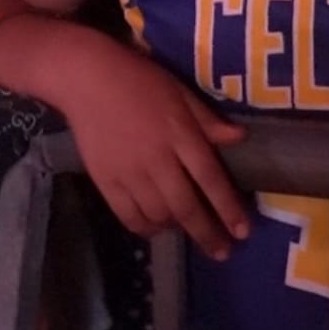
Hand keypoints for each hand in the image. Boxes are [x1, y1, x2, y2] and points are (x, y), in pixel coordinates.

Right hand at [62, 41, 247, 258]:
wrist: (85, 77)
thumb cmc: (137, 78)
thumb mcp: (177, 90)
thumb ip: (206, 118)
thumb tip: (239, 138)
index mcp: (179, 134)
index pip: (210, 179)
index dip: (228, 208)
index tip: (243, 232)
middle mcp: (157, 159)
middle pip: (187, 206)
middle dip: (207, 233)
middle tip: (222, 252)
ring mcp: (129, 173)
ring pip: (159, 216)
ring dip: (177, 228)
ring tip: (186, 229)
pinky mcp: (105, 181)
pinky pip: (129, 217)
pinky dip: (146, 228)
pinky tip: (155, 226)